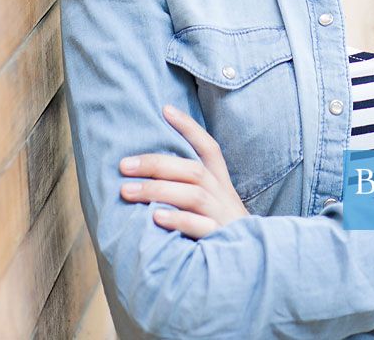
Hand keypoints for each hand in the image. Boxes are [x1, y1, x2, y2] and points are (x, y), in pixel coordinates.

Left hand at [119, 104, 250, 237]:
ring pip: (192, 194)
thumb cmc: (220, 227)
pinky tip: (155, 218)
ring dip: (157, 191)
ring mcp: (221, 216)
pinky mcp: (219, 239)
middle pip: (192, 170)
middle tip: (124, 165)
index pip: (208, 147)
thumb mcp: (214, 200)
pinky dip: (177, 220)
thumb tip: (151, 168)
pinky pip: (199, 226)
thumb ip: (191, 183)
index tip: (165, 109)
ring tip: (127, 191)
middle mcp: (221, 194)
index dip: (189, 127)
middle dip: (156, 164)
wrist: (250, 263)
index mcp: (220, 181)